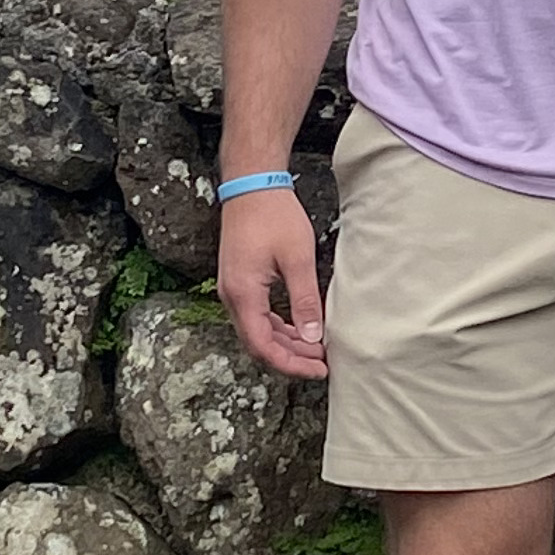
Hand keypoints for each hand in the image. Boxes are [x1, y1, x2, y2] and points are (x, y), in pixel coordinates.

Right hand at [217, 188, 329, 380]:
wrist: (251, 185)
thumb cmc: (273, 215)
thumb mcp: (298, 258)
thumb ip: (304, 300)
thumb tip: (312, 337)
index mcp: (244, 294)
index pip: (264, 347)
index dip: (292, 364)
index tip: (319, 369)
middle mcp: (232, 297)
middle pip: (258, 344)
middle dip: (291, 358)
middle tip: (323, 363)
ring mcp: (233, 290)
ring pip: (257, 332)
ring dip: (285, 344)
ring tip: (316, 348)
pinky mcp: (240, 282)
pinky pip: (257, 316)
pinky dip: (278, 328)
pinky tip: (299, 328)